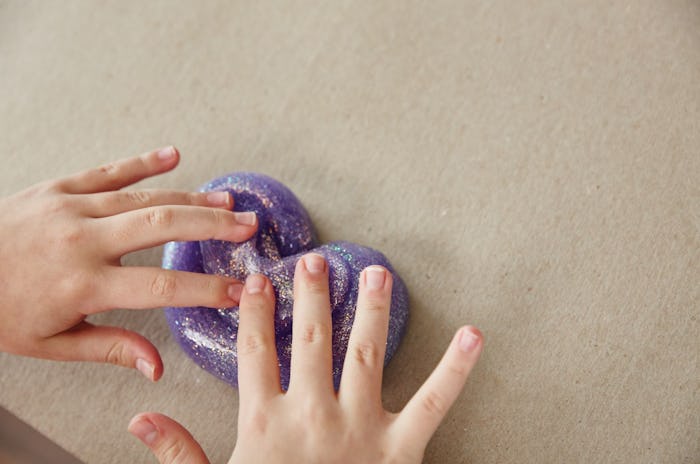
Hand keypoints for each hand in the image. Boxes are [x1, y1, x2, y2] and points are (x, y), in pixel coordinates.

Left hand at [0, 147, 257, 379]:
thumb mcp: (52, 342)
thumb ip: (110, 348)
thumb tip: (157, 366)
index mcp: (82, 285)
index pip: (160, 287)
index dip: (205, 289)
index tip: (238, 291)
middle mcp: (82, 241)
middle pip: (162, 226)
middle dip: (213, 225)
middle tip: (248, 225)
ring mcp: (71, 208)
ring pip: (144, 197)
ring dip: (191, 197)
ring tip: (227, 200)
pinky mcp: (59, 187)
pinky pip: (109, 171)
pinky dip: (144, 161)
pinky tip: (174, 155)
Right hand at [129, 253, 482, 462]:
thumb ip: (180, 454)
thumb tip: (141, 419)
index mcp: (267, 425)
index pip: (254, 354)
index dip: (255, 315)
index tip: (257, 284)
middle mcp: (313, 415)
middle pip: (309, 342)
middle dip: (312, 298)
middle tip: (314, 263)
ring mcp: (360, 427)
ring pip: (364, 354)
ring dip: (371, 311)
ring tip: (376, 273)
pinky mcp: (401, 448)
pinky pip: (432, 402)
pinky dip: (456, 369)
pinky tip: (473, 336)